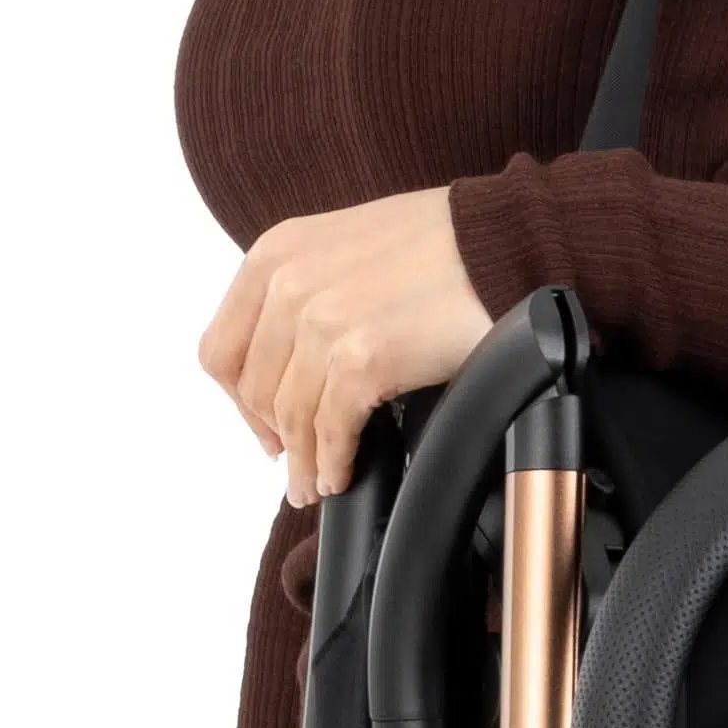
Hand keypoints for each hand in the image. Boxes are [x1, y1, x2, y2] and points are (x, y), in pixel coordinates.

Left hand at [199, 188, 491, 502]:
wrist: (504, 243)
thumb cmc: (443, 243)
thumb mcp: (345, 246)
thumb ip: (306, 292)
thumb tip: (292, 362)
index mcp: (276, 253)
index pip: (223, 348)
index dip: (239, 400)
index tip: (265, 424)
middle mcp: (289, 285)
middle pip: (254, 390)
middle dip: (274, 436)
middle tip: (293, 463)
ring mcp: (323, 323)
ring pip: (290, 418)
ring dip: (303, 461)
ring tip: (316, 483)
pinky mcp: (362, 360)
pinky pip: (331, 432)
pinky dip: (333, 463)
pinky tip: (342, 474)